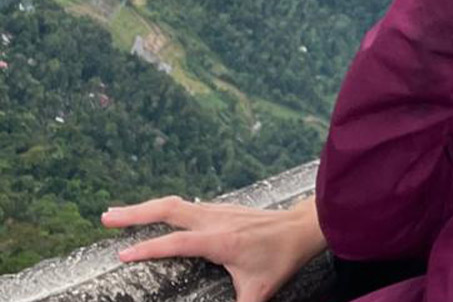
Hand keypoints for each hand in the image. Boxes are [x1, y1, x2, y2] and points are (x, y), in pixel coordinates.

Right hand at [102, 195, 325, 301]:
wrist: (303, 228)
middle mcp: (215, 220)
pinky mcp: (224, 209)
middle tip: (105, 217)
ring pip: (176, 204)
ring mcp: (219, 211)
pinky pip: (188, 205)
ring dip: (147, 207)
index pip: (176, 242)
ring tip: (118, 213)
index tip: (121, 254)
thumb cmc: (281, 260)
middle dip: (134, 213)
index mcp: (220, 241)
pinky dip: (166, 208)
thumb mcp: (259, 292)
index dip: (148, 249)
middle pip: (168, 210)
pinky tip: (156, 214)